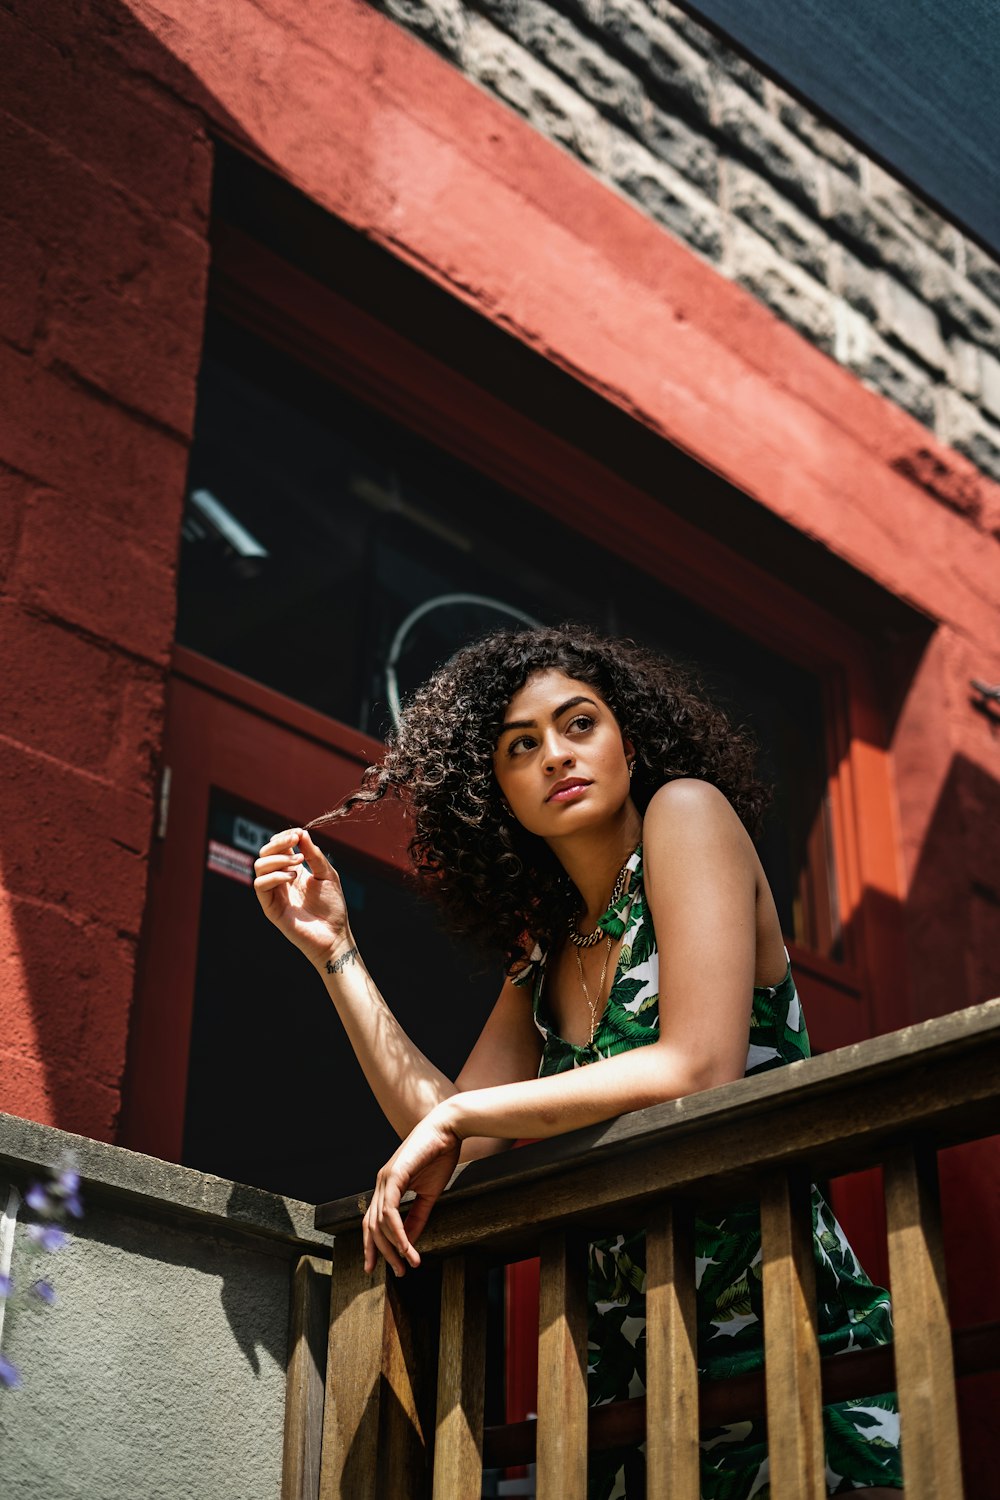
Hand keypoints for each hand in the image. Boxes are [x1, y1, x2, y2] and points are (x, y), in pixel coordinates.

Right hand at [253, 828, 351, 966]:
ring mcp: (274, 893)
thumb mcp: (327, 874)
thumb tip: (301, 832)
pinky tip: (291, 877)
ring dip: (277, 859)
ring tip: (298, 864)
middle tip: (295, 842)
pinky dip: (274, 875)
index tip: (298, 834)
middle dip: (278, 843)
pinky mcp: (270, 907)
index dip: (284, 837)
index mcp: (293, 871)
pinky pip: (260, 885)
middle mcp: (280, 880)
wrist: (334, 934)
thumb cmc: (333, 906)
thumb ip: (314, 854)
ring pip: (258, 866)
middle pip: (264, 853)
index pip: (279, 847)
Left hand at [362, 1107, 461, 1275]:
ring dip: (393, 1247)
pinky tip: (408, 1247)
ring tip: (407, 1264)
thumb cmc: (440, 1156)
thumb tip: (409, 1243)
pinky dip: (399, 1233)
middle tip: (398, 1272)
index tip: (380, 1267)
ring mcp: (385, 1179)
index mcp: (387, 1186)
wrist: (449, 1129)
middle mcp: (381, 1184)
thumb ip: (417, 1217)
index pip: (373, 1222)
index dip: (374, 1246)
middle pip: (372, 1227)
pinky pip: (390, 1212)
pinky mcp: (394, 1176)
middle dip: (383, 1253)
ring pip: (380, 1223)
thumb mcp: (429, 1194)